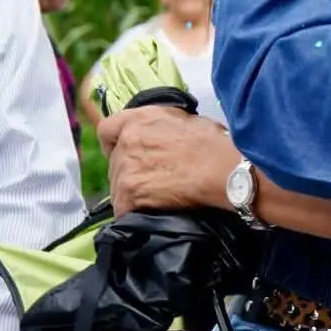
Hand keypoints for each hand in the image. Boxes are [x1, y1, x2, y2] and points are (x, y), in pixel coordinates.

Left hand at [98, 106, 238, 214]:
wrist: (223, 170)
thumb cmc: (215, 145)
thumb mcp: (187, 120)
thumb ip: (162, 126)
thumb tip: (161, 135)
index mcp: (140, 119)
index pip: (107, 129)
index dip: (114, 142)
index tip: (123, 151)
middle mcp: (128, 141)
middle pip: (114, 162)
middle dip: (130, 170)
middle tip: (153, 177)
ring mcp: (125, 169)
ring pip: (118, 186)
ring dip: (133, 192)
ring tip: (158, 195)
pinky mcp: (128, 195)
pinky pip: (123, 208)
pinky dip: (136, 211)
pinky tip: (154, 209)